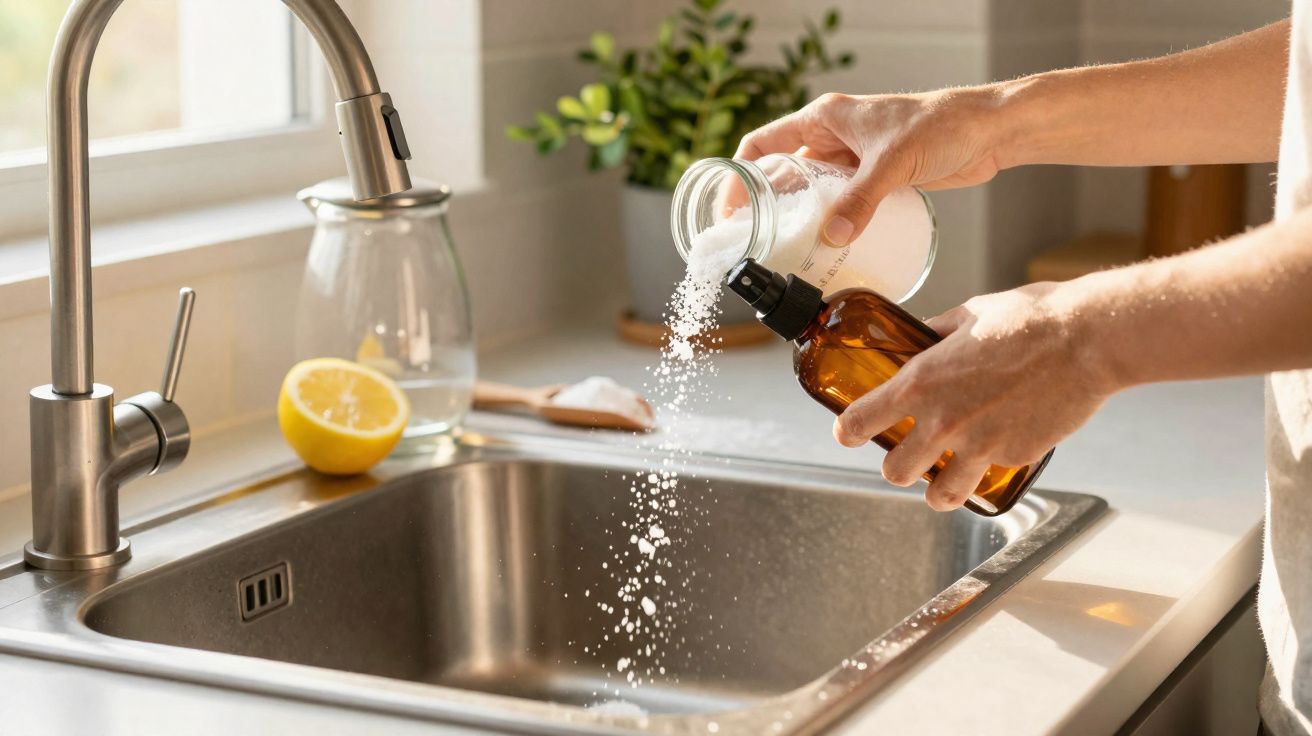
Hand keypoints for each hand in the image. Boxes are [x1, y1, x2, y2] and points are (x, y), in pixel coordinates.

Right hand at [734, 88, 1009, 246]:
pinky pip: (840, 205)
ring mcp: (852, 160)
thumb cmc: (941, 126)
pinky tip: (829, 249)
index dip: (739, 176)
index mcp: (823, 118)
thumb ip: (860, 200)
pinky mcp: (874, 179)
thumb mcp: (892, 163)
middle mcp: (831, 137)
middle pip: (782, 173)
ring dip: (800, 219)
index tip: (730, 212)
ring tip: (787, 252)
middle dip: (766, 206)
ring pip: (811, 192)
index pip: (762, 144)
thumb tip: (833, 238)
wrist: (988, 131)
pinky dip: (831, 225)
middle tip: (755, 242)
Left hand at [831, 282, 1119, 510]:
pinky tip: (998, 448)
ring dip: (936, 489)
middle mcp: (944, 422)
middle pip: (893, 472)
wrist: (1088, 340)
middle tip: (907, 454)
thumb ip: (937, 332)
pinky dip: (990, 469)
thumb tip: (922, 334)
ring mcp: (980, 446)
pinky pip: (991, 475)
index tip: (848, 432)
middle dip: (897, 465)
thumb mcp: (969, 315)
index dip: (849, 431)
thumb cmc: (1031, 319)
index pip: (860, 421)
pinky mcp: (1015, 457)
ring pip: (939, 496)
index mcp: (922, 383)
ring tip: (942, 478)